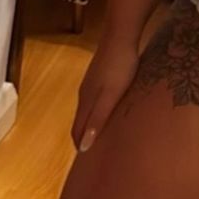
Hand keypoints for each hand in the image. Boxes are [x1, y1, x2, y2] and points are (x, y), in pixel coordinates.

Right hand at [71, 35, 139, 152]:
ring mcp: (91, 82)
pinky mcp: (99, 74)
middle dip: (83, 137)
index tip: (85, 163)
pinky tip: (107, 109)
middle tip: (94, 154)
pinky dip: (97, 110)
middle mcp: (85, 93)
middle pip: (80, 121)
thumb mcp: (110, 96)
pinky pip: (95, 98)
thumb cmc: (119, 67)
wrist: (120, 35)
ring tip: (100, 136)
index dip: (80, 145)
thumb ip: (97, 119)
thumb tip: (84, 147)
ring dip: (90, 124)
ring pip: (87, 109)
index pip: (78, 130)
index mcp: (86, 101)